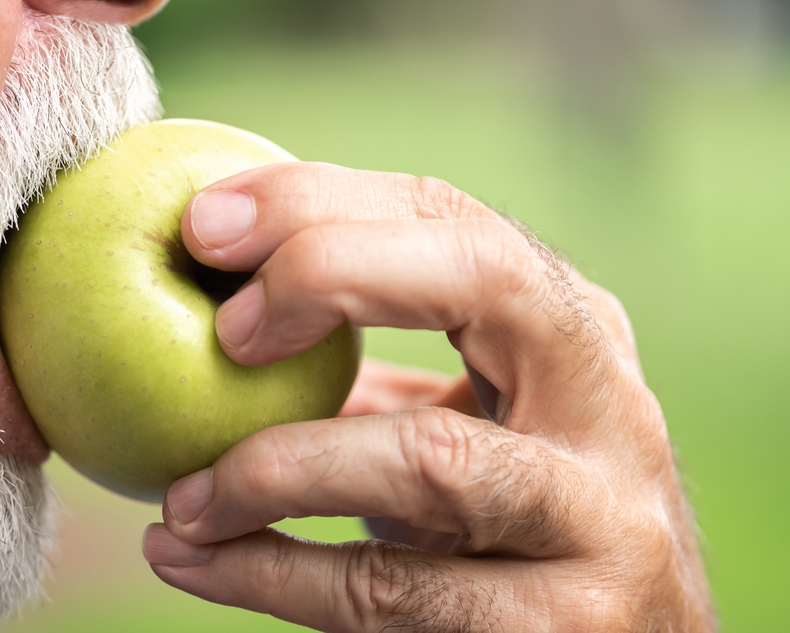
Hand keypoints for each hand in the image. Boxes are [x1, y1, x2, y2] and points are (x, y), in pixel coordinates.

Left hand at [141, 163, 714, 631]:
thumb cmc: (521, 534)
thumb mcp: (476, 436)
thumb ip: (377, 385)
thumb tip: (211, 318)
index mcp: (575, 332)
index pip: (452, 217)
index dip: (323, 200)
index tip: (204, 221)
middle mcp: (609, 404)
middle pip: (486, 277)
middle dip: (332, 270)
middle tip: (222, 326)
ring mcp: (605, 518)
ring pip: (431, 456)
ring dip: (276, 467)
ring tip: (179, 498)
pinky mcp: (568, 626)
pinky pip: (392, 590)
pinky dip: (271, 574)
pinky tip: (191, 562)